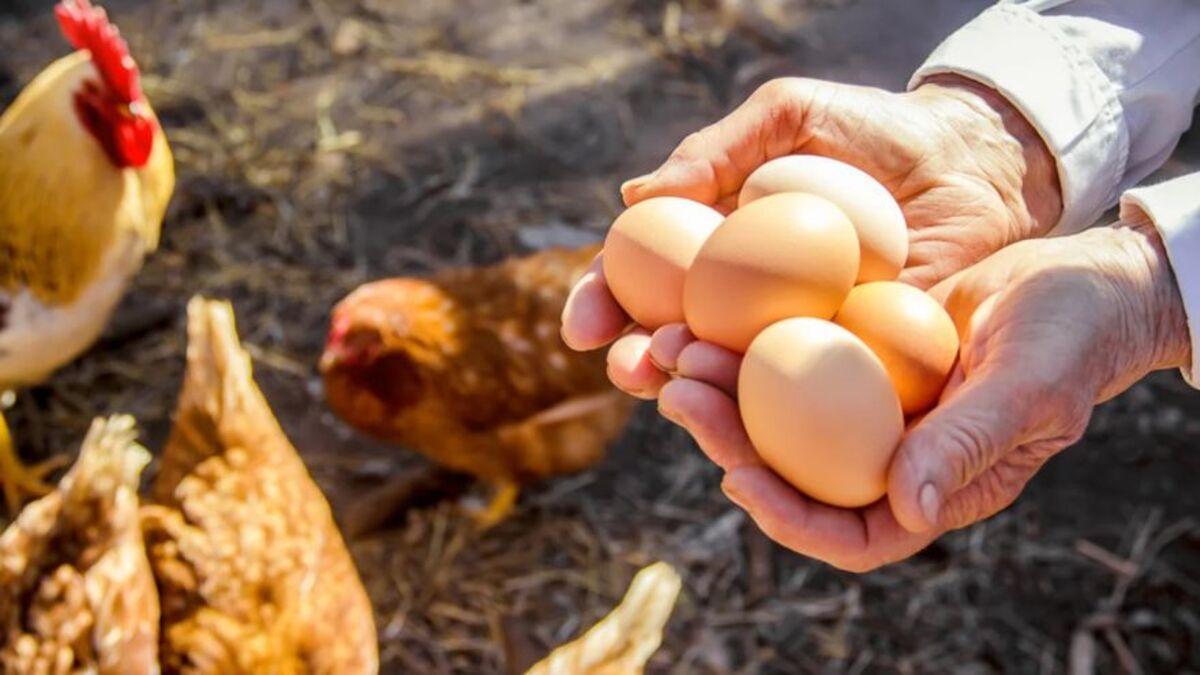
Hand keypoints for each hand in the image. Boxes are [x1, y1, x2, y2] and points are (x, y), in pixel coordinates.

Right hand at [562, 74, 1062, 369]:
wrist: (972, 162)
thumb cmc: (874, 131)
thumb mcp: (790, 117)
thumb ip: (714, 150)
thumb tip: (633, 197)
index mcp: (713, 247)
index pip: (639, 281)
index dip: (602, 305)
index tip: (584, 328)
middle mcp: (742, 301)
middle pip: (670, 341)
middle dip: (638, 362)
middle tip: (633, 368)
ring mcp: (792, 338)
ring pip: (728, 378)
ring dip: (694, 390)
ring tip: (681, 384)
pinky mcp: (849, 366)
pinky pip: (803, 397)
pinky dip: (772, 412)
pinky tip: (753, 414)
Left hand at [649, 217, 1188, 571]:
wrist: (1079, 276)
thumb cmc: (1072, 336)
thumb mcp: (1030, 385)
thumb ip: (972, 443)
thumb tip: (908, 509)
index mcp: (932, 488)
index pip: (850, 534)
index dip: (788, 517)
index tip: (737, 475)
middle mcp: (889, 455)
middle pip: (792, 472)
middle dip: (728, 438)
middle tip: (678, 392)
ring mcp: (866, 405)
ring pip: (778, 414)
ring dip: (723, 387)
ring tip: (676, 346)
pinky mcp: (853, 353)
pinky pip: (791, 357)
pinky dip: (749, 341)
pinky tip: (707, 311)